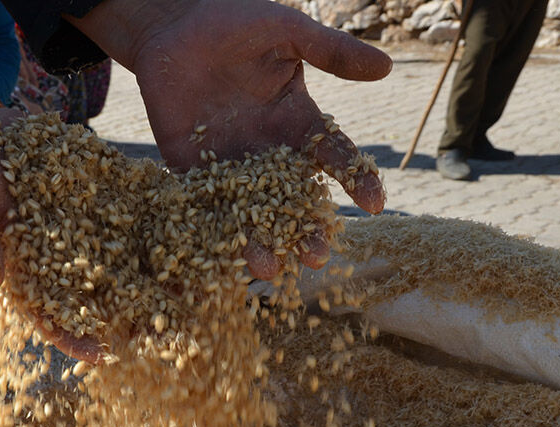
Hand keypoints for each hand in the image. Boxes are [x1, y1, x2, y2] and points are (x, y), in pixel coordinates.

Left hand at [71, 0, 392, 275]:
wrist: (172, 21)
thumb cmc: (235, 20)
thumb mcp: (288, 33)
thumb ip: (332, 52)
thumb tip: (387, 67)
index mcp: (297, 121)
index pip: (333, 155)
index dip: (354, 179)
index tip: (374, 203)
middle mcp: (267, 149)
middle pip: (293, 196)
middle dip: (305, 227)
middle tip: (317, 255)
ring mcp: (230, 161)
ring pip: (251, 209)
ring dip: (260, 239)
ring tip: (267, 267)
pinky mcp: (190, 167)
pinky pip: (203, 202)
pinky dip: (211, 228)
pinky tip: (220, 254)